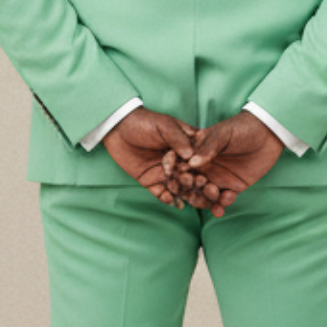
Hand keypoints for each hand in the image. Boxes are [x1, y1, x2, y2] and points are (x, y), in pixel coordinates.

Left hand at [101, 105, 239, 216]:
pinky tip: (175, 203)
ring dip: (185, 194)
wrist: (117, 128)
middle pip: (190, 176)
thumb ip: (178, 140)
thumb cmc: (145, 122)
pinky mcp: (151, 181)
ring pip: (178, 187)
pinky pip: (161, 193)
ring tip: (191, 201)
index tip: (209, 176)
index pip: (198, 160)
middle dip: (196, 185)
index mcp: (185, 147)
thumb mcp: (165, 126)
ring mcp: (165, 172)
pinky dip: (168, 199)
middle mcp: (178, 162)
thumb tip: (191, 155)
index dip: (204, 168)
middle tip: (202, 192)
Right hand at [176, 109, 285, 200]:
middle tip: (198, 189)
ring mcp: (218, 179)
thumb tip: (191, 163)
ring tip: (215, 194)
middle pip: (192, 184)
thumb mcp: (222, 134)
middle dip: (192, 190)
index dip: (179, 173)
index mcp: (196, 153)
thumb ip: (207, 148)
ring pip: (206, 195)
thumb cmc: (241, 128)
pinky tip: (226, 199)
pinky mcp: (233, 187)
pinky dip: (223, 203)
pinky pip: (224, 199)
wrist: (268, 134)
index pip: (182, 166)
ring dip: (207, 199)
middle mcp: (204, 168)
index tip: (181, 177)